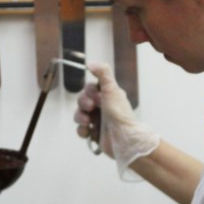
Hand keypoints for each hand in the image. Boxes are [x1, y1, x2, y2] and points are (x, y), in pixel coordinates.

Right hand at [74, 62, 159, 178]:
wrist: (124, 139)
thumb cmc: (119, 113)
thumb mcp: (112, 89)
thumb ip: (103, 73)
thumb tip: (89, 63)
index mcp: (108, 96)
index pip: (89, 89)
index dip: (88, 92)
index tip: (95, 96)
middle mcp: (103, 107)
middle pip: (82, 101)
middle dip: (82, 104)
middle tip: (90, 108)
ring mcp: (98, 121)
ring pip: (79, 115)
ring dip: (80, 117)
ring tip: (88, 123)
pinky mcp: (94, 134)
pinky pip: (81, 130)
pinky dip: (82, 131)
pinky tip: (88, 132)